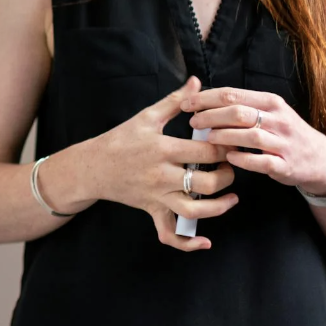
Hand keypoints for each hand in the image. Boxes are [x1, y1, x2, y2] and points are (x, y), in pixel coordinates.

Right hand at [92, 76, 237, 250]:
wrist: (92, 167)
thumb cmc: (120, 139)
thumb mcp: (146, 117)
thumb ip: (175, 101)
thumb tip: (196, 82)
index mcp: (162, 149)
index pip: (206, 152)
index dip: (226, 148)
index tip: (234, 142)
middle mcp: (162, 176)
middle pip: (207, 183)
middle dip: (227, 175)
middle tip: (231, 166)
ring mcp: (157, 197)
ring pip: (195, 211)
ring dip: (219, 207)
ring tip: (231, 196)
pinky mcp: (152, 211)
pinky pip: (170, 234)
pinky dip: (188, 243)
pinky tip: (205, 241)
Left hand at [183, 87, 325, 194]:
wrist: (320, 159)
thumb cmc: (285, 133)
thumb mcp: (269, 112)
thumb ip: (242, 105)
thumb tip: (203, 99)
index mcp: (270, 102)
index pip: (233, 95)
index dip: (206, 98)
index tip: (186, 103)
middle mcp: (278, 119)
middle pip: (238, 112)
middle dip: (211, 116)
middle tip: (193, 121)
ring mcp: (283, 143)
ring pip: (250, 135)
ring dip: (224, 136)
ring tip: (207, 138)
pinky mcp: (285, 165)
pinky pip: (261, 161)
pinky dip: (243, 159)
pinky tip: (228, 157)